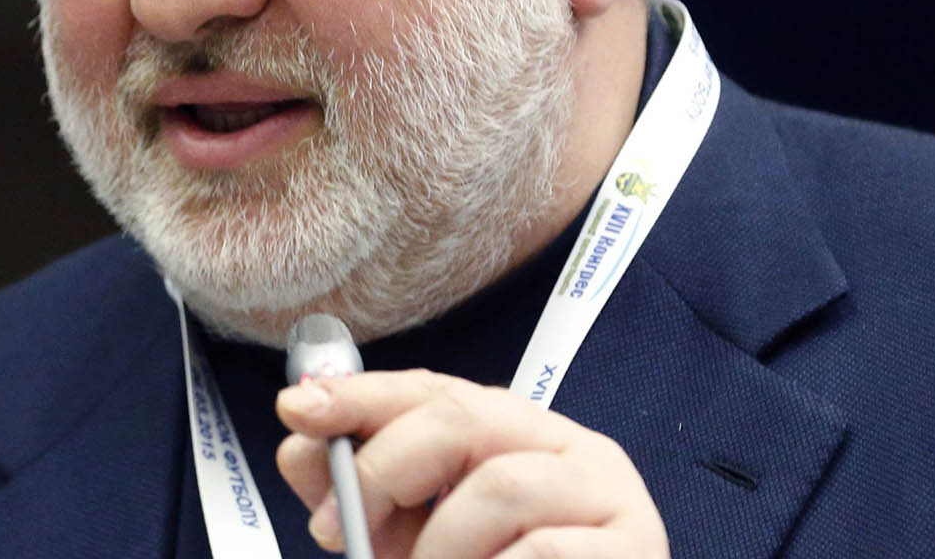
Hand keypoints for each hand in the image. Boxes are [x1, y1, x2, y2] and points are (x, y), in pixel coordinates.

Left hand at [275, 369, 667, 557]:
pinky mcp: (637, 546)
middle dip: (383, 467)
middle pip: (464, 417)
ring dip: (438, 549)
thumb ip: (370, 500)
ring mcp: (610, 496)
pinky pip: (542, 552)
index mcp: (521, 438)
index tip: (297, 410)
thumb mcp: (421, 547)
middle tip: (334, 531)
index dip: (363, 395)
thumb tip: (300, 445)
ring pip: (501, 486)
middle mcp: (571, 450)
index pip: (436, 391)